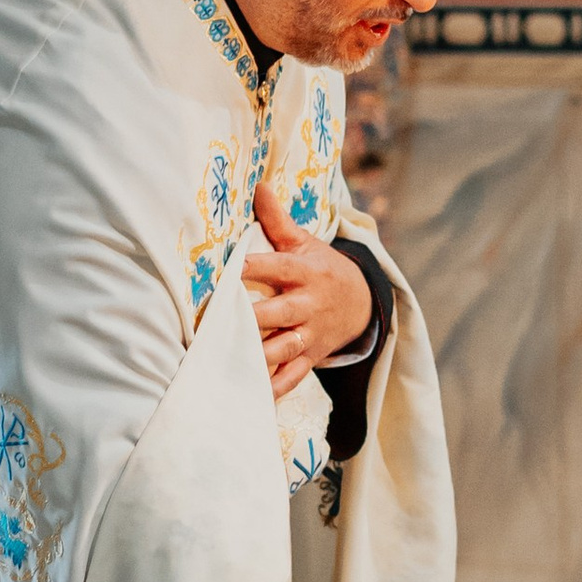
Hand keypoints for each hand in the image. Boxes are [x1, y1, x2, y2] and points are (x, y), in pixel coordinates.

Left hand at [242, 185, 371, 398]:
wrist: (361, 304)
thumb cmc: (321, 269)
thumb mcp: (305, 243)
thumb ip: (278, 220)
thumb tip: (259, 186)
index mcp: (304, 273)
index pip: (275, 268)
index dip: (251, 268)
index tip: (225, 271)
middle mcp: (306, 305)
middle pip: (278, 313)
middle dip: (252, 318)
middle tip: (219, 322)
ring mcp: (309, 334)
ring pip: (283, 348)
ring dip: (259, 356)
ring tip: (231, 360)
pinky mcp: (310, 357)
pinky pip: (292, 376)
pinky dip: (275, 388)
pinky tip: (253, 395)